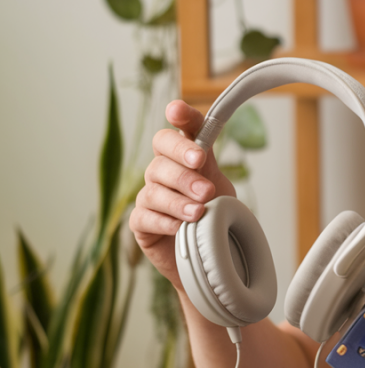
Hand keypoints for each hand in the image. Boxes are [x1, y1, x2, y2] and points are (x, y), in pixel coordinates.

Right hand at [129, 100, 235, 287]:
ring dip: (179, 201)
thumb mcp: (220, 188)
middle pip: (162, 157)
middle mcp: (163, 171)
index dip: (180, 118)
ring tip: (200, 212)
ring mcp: (148, 196)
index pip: (181, 130)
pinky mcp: (140, 222)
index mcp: (186, 157)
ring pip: (155, 189)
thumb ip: (211, 168)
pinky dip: (165, 222)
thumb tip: (201, 149)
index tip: (177, 111)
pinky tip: (181, 228)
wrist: (212, 256)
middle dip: (184, 171)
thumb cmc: (216, 216)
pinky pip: (145, 217)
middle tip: (207, 188)